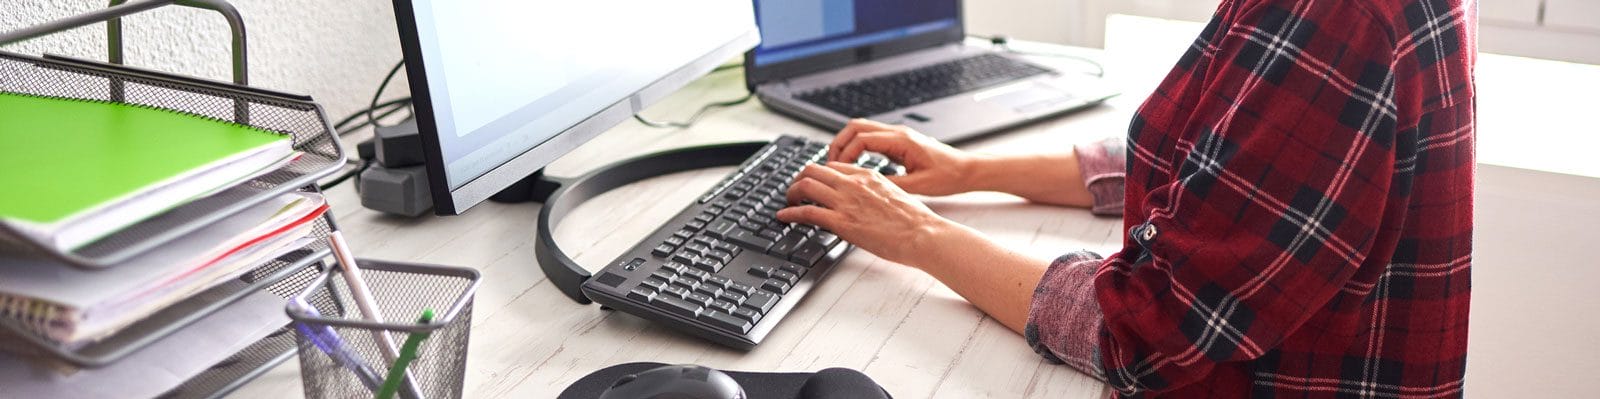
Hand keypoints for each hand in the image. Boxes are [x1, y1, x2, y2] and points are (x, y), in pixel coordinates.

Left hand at [776, 162, 959, 266]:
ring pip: (805, 185)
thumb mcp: (894, 195)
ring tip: (787, 202)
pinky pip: (807, 211)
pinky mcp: (841, 221)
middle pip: (813, 170)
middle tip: (794, 191)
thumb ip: (875, 193)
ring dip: (791, 194)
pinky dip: (790, 213)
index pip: (833, 167)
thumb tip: (866, 202)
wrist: (922, 234)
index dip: (819, 175)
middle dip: (799, 179)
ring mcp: (846, 201)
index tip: (813, 183)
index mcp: (868, 175)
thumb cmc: (915, 221)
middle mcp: (854, 183)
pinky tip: (784, 217)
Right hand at [828, 119, 976, 195]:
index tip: (836, 170)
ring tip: (836, 164)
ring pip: (862, 129)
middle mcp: (898, 133)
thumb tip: (865, 187)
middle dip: (838, 143)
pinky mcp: (900, 142)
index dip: (844, 154)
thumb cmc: (949, 176)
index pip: (862, 139)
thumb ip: (891, 184)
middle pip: (856, 126)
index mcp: (902, 141)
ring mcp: (898, 135)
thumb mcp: (919, 186)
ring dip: (846, 143)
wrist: (967, 170)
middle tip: (828, 164)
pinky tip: (854, 164)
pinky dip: (857, 147)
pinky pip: (871, 138)